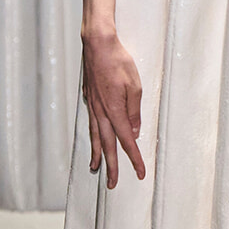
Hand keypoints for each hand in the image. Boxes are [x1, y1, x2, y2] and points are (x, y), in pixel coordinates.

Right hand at [82, 27, 144, 186]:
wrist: (97, 44)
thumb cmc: (119, 62)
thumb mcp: (134, 86)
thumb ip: (134, 111)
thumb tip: (133, 131)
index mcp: (114, 111)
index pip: (126, 142)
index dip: (134, 159)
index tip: (140, 174)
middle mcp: (101, 113)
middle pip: (107, 146)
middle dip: (111, 167)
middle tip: (112, 184)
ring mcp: (93, 106)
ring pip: (95, 137)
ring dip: (97, 154)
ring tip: (96, 168)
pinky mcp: (89, 99)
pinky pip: (92, 124)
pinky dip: (93, 137)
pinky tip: (95, 139)